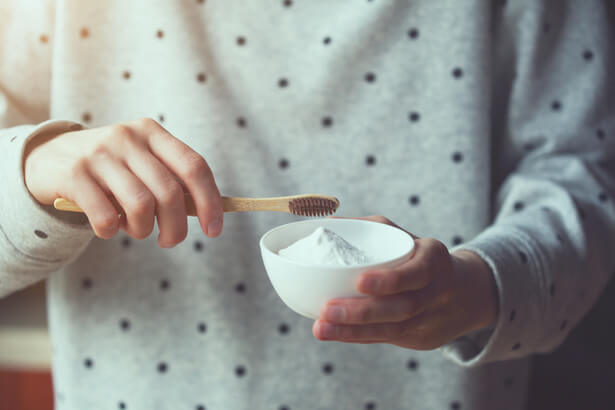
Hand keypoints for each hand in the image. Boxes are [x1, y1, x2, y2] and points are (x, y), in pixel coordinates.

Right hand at [24, 118, 223, 246]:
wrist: (49, 157)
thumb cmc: (110, 170)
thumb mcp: (142, 164)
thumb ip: (170, 182)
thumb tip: (207, 214)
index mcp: (152, 133)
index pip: (195, 167)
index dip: (210, 202)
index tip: (214, 230)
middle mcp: (128, 138)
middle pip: (170, 193)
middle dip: (175, 228)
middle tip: (168, 241)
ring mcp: (99, 153)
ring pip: (141, 206)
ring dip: (143, 230)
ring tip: (136, 230)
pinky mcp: (74, 173)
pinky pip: (106, 217)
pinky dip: (111, 232)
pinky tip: (107, 228)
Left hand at [312, 216, 498, 349]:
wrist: (462, 292)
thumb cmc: (417, 257)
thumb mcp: (402, 237)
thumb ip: (368, 228)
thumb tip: (328, 222)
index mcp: (434, 259)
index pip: (418, 272)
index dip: (390, 280)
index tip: (359, 282)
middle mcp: (438, 291)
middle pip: (402, 307)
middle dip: (362, 312)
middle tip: (328, 310)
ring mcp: (431, 318)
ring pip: (393, 330)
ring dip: (353, 330)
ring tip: (322, 328)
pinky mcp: (422, 338)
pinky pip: (387, 339)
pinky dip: (359, 337)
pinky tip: (336, 333)